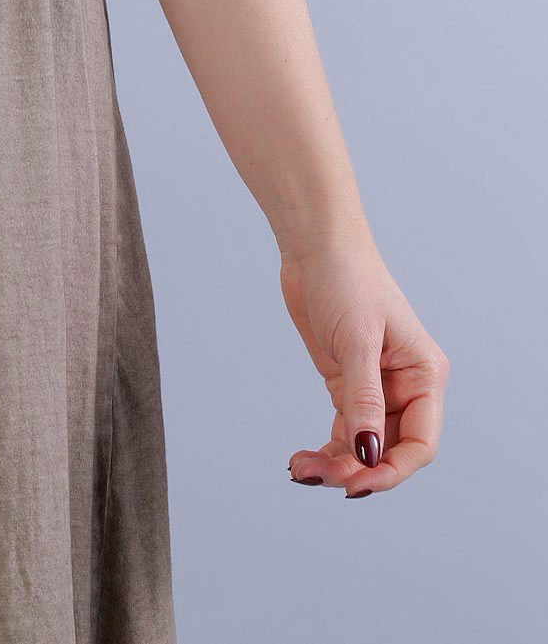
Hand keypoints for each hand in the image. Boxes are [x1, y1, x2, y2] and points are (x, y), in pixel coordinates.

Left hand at [279, 229, 448, 494]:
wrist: (315, 244)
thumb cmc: (346, 277)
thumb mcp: (356, 340)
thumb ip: (363, 399)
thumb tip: (368, 453)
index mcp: (424, 375)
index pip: (420, 442)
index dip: (392, 470)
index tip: (359, 483)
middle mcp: (405, 386)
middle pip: (390, 450)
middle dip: (358, 469)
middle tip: (319, 477)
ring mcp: (376, 387)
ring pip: (363, 445)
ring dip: (337, 464)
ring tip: (302, 469)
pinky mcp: (346, 382)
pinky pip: (344, 429)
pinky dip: (327, 448)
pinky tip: (304, 459)